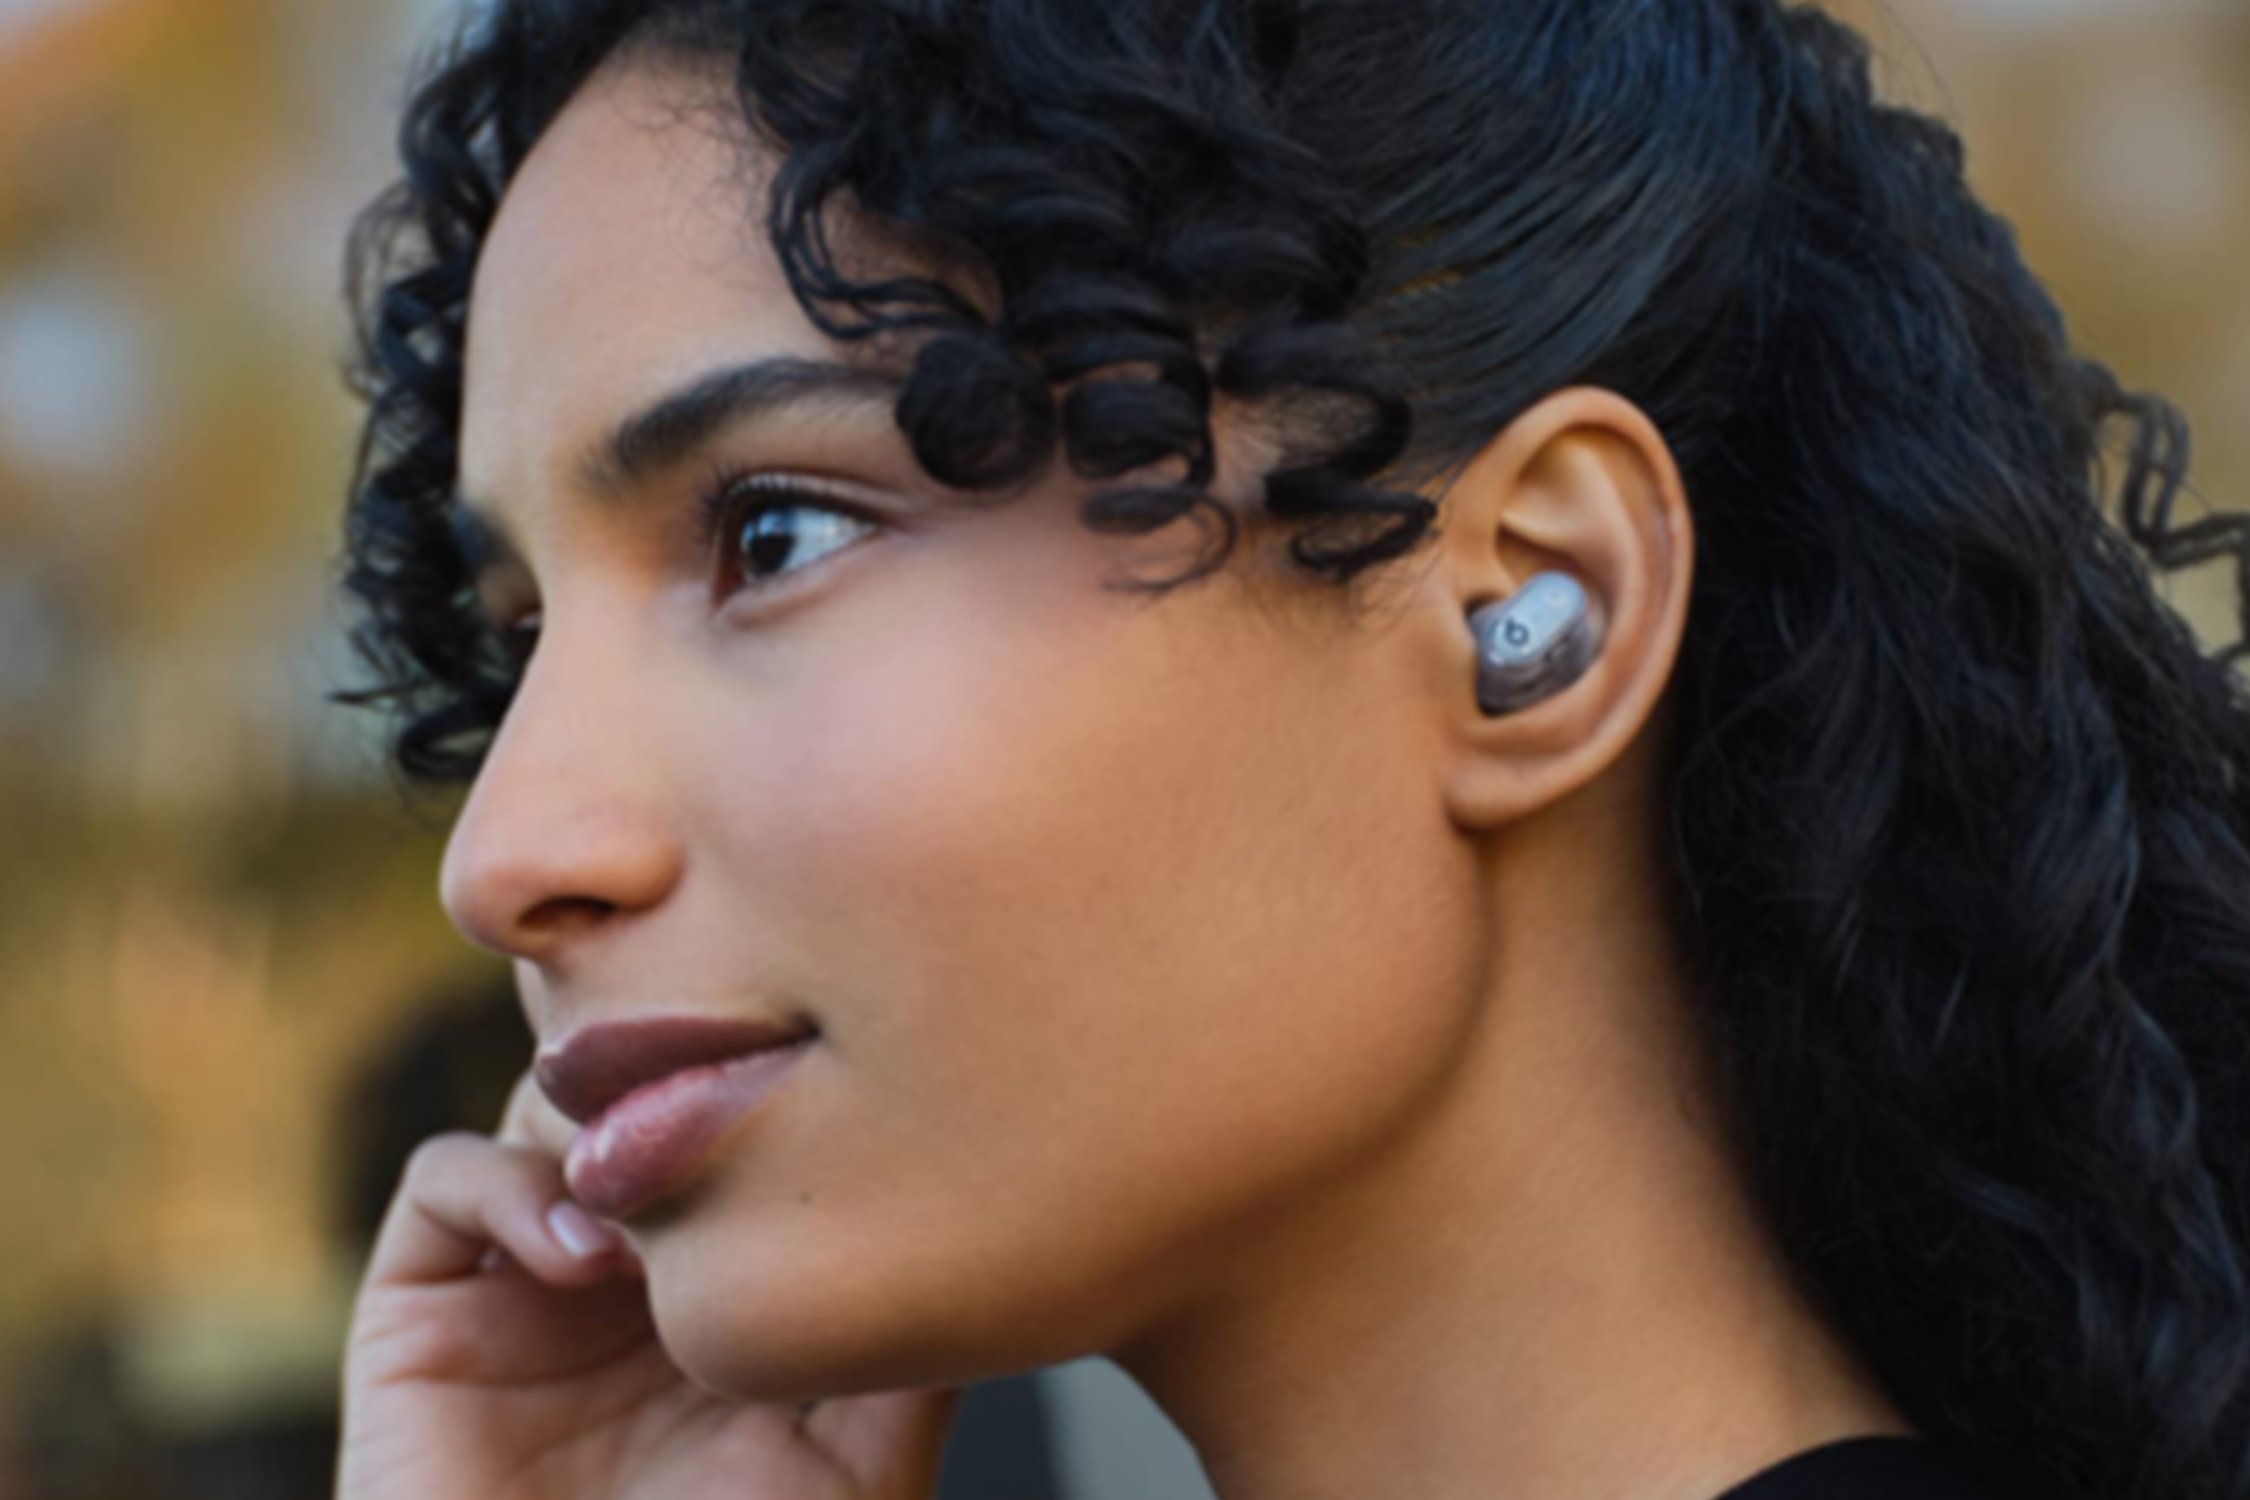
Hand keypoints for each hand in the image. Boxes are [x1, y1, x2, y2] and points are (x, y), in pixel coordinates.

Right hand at [335, 1064, 963, 1499]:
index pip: (729, 1119)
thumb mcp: (869, 1460)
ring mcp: (525, 1282)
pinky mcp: (423, 1317)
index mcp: (722, 1280)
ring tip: (659, 1201)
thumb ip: (915, 1343)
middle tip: (724, 1099)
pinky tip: (585, 1257)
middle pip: (636, 1089)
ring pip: (542, 1109)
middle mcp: (628, 1268)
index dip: (759, 1076)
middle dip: (673, 1071)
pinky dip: (508, 1182)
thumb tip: (991, 1212)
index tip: (812, 1069)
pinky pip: (445, 1178)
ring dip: (598, 1121)